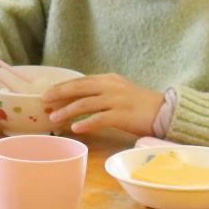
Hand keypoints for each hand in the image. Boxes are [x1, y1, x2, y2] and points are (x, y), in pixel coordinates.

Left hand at [43, 73, 162, 135]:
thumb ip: (102, 93)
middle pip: (79, 88)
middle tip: (44, 101)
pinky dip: (85, 123)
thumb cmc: (141, 106)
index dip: (62, 86)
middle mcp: (111, 86)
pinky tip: (75, 128)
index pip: (80, 80)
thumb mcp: (120, 92)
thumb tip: (78, 100)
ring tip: (54, 119)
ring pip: (85, 103)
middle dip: (59, 94)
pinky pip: (99, 118)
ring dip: (67, 111)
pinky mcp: (122, 115)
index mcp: (109, 79)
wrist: (165, 112)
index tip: (47, 93)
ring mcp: (117, 100)